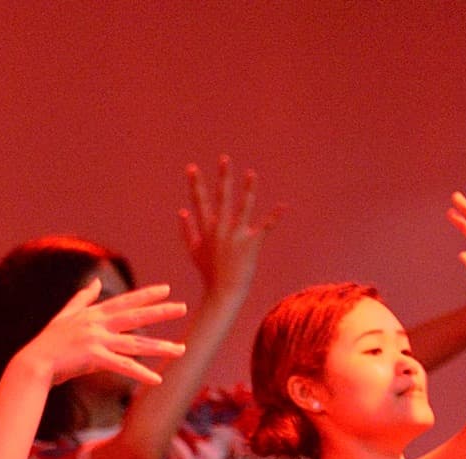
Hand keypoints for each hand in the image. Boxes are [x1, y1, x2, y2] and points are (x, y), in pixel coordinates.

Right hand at [18, 279, 185, 386]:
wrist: (34, 362)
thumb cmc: (48, 342)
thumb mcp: (65, 315)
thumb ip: (82, 298)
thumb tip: (96, 282)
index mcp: (93, 313)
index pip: (125, 301)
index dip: (146, 295)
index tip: (166, 290)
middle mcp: (97, 323)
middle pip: (135, 316)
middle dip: (160, 312)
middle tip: (182, 308)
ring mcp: (96, 339)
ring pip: (135, 343)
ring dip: (160, 347)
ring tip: (181, 349)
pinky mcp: (93, 356)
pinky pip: (122, 366)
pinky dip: (140, 373)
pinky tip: (157, 379)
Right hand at [181, 154, 281, 301]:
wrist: (224, 293)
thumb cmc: (209, 272)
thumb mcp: (193, 251)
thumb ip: (186, 230)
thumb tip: (182, 211)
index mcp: (207, 230)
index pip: (199, 202)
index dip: (195, 184)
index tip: (191, 168)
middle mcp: (221, 230)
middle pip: (221, 198)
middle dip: (223, 177)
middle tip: (224, 158)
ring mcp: (237, 236)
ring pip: (243, 207)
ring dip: (248, 189)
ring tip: (251, 173)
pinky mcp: (252, 244)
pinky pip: (265, 227)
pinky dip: (274, 217)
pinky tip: (283, 205)